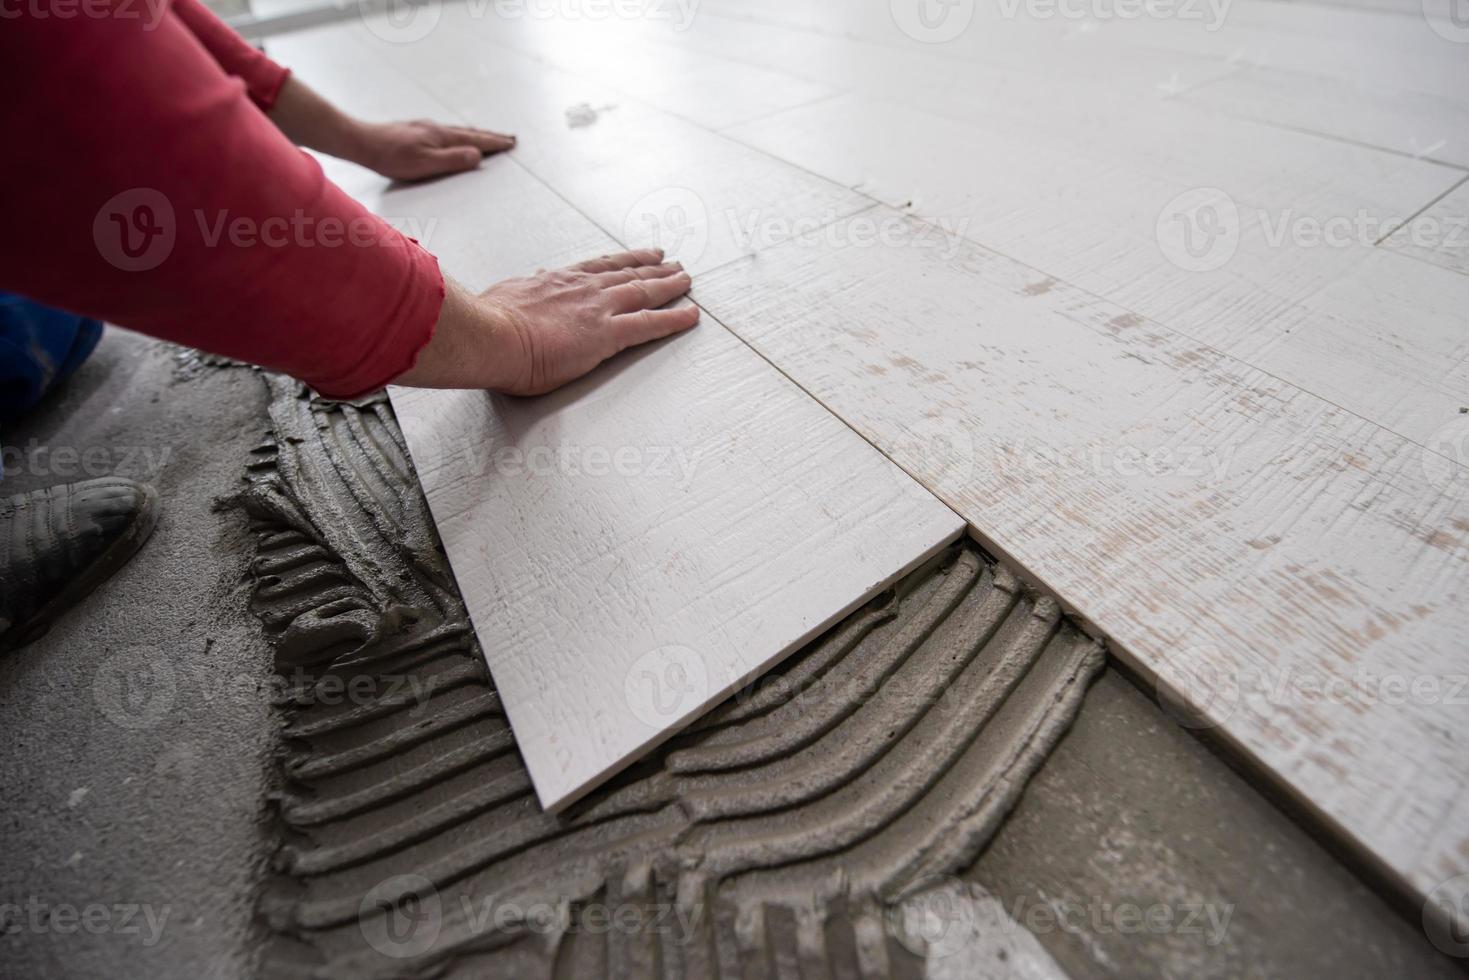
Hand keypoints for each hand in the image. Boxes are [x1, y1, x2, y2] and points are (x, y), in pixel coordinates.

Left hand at [267, 78, 515, 179]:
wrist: (360, 142)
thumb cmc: (390, 157)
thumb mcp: (425, 163)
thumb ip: (453, 159)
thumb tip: (478, 155)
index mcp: (441, 136)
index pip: (475, 140)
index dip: (494, 143)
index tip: (511, 143)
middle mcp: (435, 128)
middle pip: (469, 132)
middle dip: (490, 136)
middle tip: (509, 138)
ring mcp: (424, 128)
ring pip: (456, 131)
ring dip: (475, 135)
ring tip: (487, 138)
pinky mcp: (413, 131)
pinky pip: (444, 132)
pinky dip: (458, 135)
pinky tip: (452, 138)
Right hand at [395, 249, 699, 393]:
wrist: (489, 334)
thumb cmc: (488, 323)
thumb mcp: (506, 296)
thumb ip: (523, 291)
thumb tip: (527, 283)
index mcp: (556, 281)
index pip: (597, 267)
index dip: (622, 261)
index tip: (638, 255)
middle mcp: (582, 288)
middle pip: (626, 273)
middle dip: (652, 266)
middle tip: (672, 261)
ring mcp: (597, 309)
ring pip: (643, 291)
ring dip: (668, 284)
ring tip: (686, 279)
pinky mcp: (607, 334)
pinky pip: (650, 323)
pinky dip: (674, 318)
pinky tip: (690, 315)